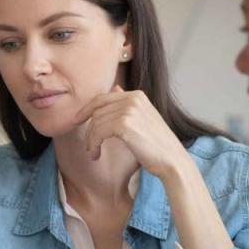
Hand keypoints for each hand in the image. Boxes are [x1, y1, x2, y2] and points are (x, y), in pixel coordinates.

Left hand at [74, 85, 192, 179]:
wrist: (172, 160)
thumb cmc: (157, 145)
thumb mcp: (142, 119)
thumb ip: (127, 104)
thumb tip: (114, 88)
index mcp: (137, 95)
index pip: (102, 98)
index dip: (87, 109)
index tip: (77, 121)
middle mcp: (133, 98)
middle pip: (97, 110)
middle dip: (89, 128)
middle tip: (89, 145)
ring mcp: (129, 110)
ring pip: (96, 122)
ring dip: (91, 140)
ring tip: (94, 153)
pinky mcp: (124, 124)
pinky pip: (98, 132)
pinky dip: (93, 145)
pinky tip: (96, 155)